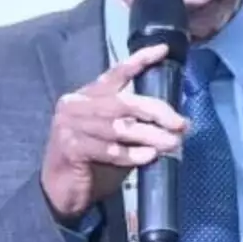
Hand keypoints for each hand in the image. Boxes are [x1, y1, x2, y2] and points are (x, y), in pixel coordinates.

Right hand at [41, 43, 188, 222]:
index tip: (164, 50)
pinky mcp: (70, 147)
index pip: (116, 72)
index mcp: (88, 95)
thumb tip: (174, 120)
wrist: (62, 191)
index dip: (140, 60)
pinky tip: (148, 157)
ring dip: (150, 136)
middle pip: (124, 102)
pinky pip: (109, 149)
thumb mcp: (116, 136)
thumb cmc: (93, 162)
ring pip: (120, 127)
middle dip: (157, 112)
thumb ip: (135, 123)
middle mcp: (76, 104)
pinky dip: (131, 154)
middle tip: (181, 124)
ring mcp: (70, 125)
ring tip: (171, 144)